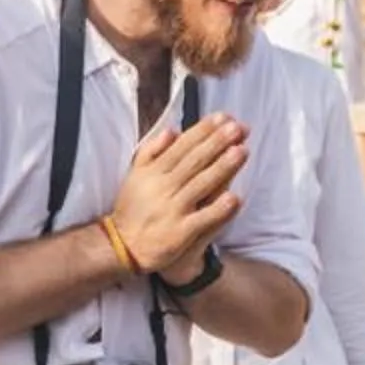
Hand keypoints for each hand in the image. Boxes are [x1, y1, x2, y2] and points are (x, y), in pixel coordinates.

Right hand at [109, 114, 244, 281]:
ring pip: (201, 185)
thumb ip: (151, 151)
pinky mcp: (180, 233)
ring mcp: (173, 210)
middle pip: (194, 161)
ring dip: (222, 168)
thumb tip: (172, 130)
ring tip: (241, 151)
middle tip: (238, 127)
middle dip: (217, 142)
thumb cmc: (133, 208)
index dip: (203, 131)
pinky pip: (203, 219)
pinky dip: (218, 209)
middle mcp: (163, 188)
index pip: (183, 146)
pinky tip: (235, 197)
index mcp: (153, 172)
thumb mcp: (135, 175)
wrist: (123, 247)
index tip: (223, 118)